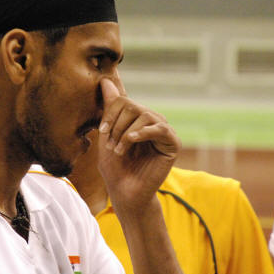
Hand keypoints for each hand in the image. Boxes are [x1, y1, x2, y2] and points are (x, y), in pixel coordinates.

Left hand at [97, 78, 180, 212]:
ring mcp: (163, 132)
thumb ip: (109, 109)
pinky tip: (131, 141)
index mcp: (136, 119)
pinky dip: (143, 132)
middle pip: (133, 106)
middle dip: (117, 124)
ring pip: (144, 115)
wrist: (125, 193)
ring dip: (126, 132)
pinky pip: (160, 128)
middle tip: (111, 144)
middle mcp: (151, 122)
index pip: (124, 100)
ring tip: (119, 149)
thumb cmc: (115, 167)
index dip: (110, 113)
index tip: (101, 132)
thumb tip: (105, 81)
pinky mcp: (172, 144)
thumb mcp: (107, 134)